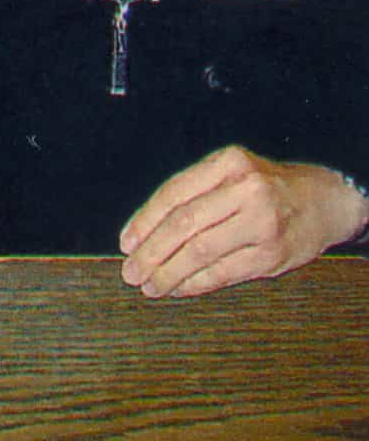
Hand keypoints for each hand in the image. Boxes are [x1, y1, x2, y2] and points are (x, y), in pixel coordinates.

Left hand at [119, 145, 368, 298]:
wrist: (326, 201)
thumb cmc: (266, 188)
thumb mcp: (232, 173)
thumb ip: (193, 194)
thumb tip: (142, 234)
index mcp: (229, 164)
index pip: (173, 194)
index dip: (144, 222)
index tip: (126, 244)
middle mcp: (246, 190)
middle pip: (183, 224)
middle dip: (151, 252)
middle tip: (130, 271)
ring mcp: (262, 224)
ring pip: (200, 252)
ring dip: (168, 273)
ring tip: (150, 285)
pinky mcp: (272, 255)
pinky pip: (222, 272)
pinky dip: (195, 284)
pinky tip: (179, 288)